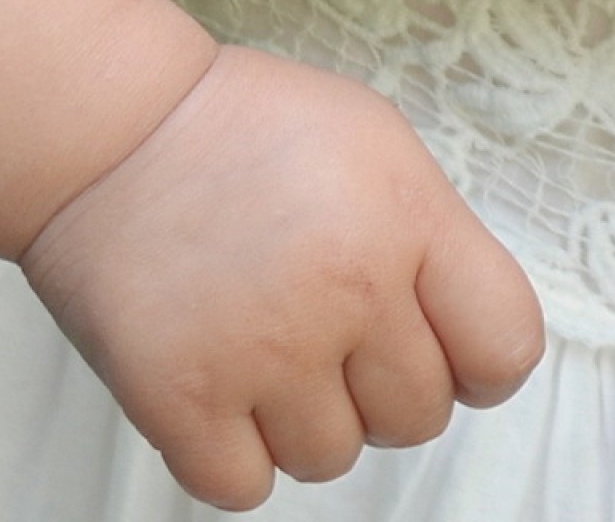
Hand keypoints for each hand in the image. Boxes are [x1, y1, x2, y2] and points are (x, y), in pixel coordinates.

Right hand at [20, 43, 544, 509]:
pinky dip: (231, 450)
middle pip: (418, 417)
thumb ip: (435, 239)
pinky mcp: (181, 399)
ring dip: (302, 416)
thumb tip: (469, 336)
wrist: (110, 129)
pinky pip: (246, 486)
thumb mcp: (375, 144)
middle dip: (378, 380)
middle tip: (323, 320)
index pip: (504, 348)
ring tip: (262, 336)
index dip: (477, 358)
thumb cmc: (245, 130)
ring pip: (332, 459)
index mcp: (405, 216)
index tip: (439, 341)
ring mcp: (263, 350)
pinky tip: (218, 375)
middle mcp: (346, 287)